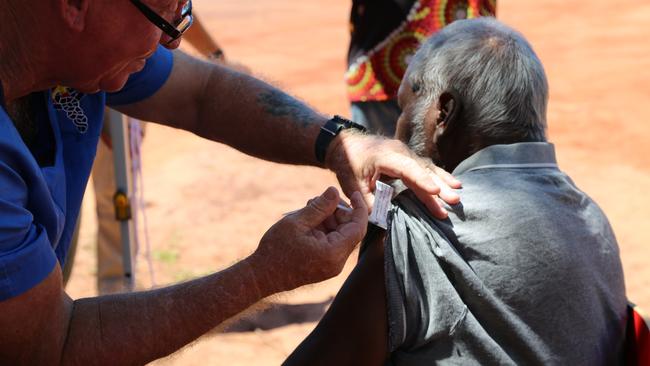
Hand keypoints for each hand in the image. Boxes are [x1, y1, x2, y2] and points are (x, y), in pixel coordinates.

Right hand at [248, 187, 367, 293]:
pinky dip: (323, 230)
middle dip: (337, 212)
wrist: (261, 276)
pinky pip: (331, 243)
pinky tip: (308, 221)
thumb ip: (319, 206)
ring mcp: (331, 266)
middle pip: (349, 230)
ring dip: (328, 219)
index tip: (354, 193)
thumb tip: (335, 191)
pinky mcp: (324, 266)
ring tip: (308, 208)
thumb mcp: (297, 222)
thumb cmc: (276, 250)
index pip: (358, 227)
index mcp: (333, 253)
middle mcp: (336, 262)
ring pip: (339, 235)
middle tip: (318, 199)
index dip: (359, 208)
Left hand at [325, 131, 461, 218]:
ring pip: (427, 168)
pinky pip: (425, 167)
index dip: (422, 181)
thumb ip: (368, 202)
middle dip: (439, 186)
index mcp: (385, 156)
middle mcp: (400, 152)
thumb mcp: (353, 185)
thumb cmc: (348, 164)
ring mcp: (406, 153)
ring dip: (442, 182)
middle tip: (454, 200)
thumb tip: (385, 219)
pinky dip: (438, 176)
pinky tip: (451, 184)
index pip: (407, 169)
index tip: (436, 191)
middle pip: (422, 170)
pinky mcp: (408, 158)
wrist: (345, 144)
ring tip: (457, 193)